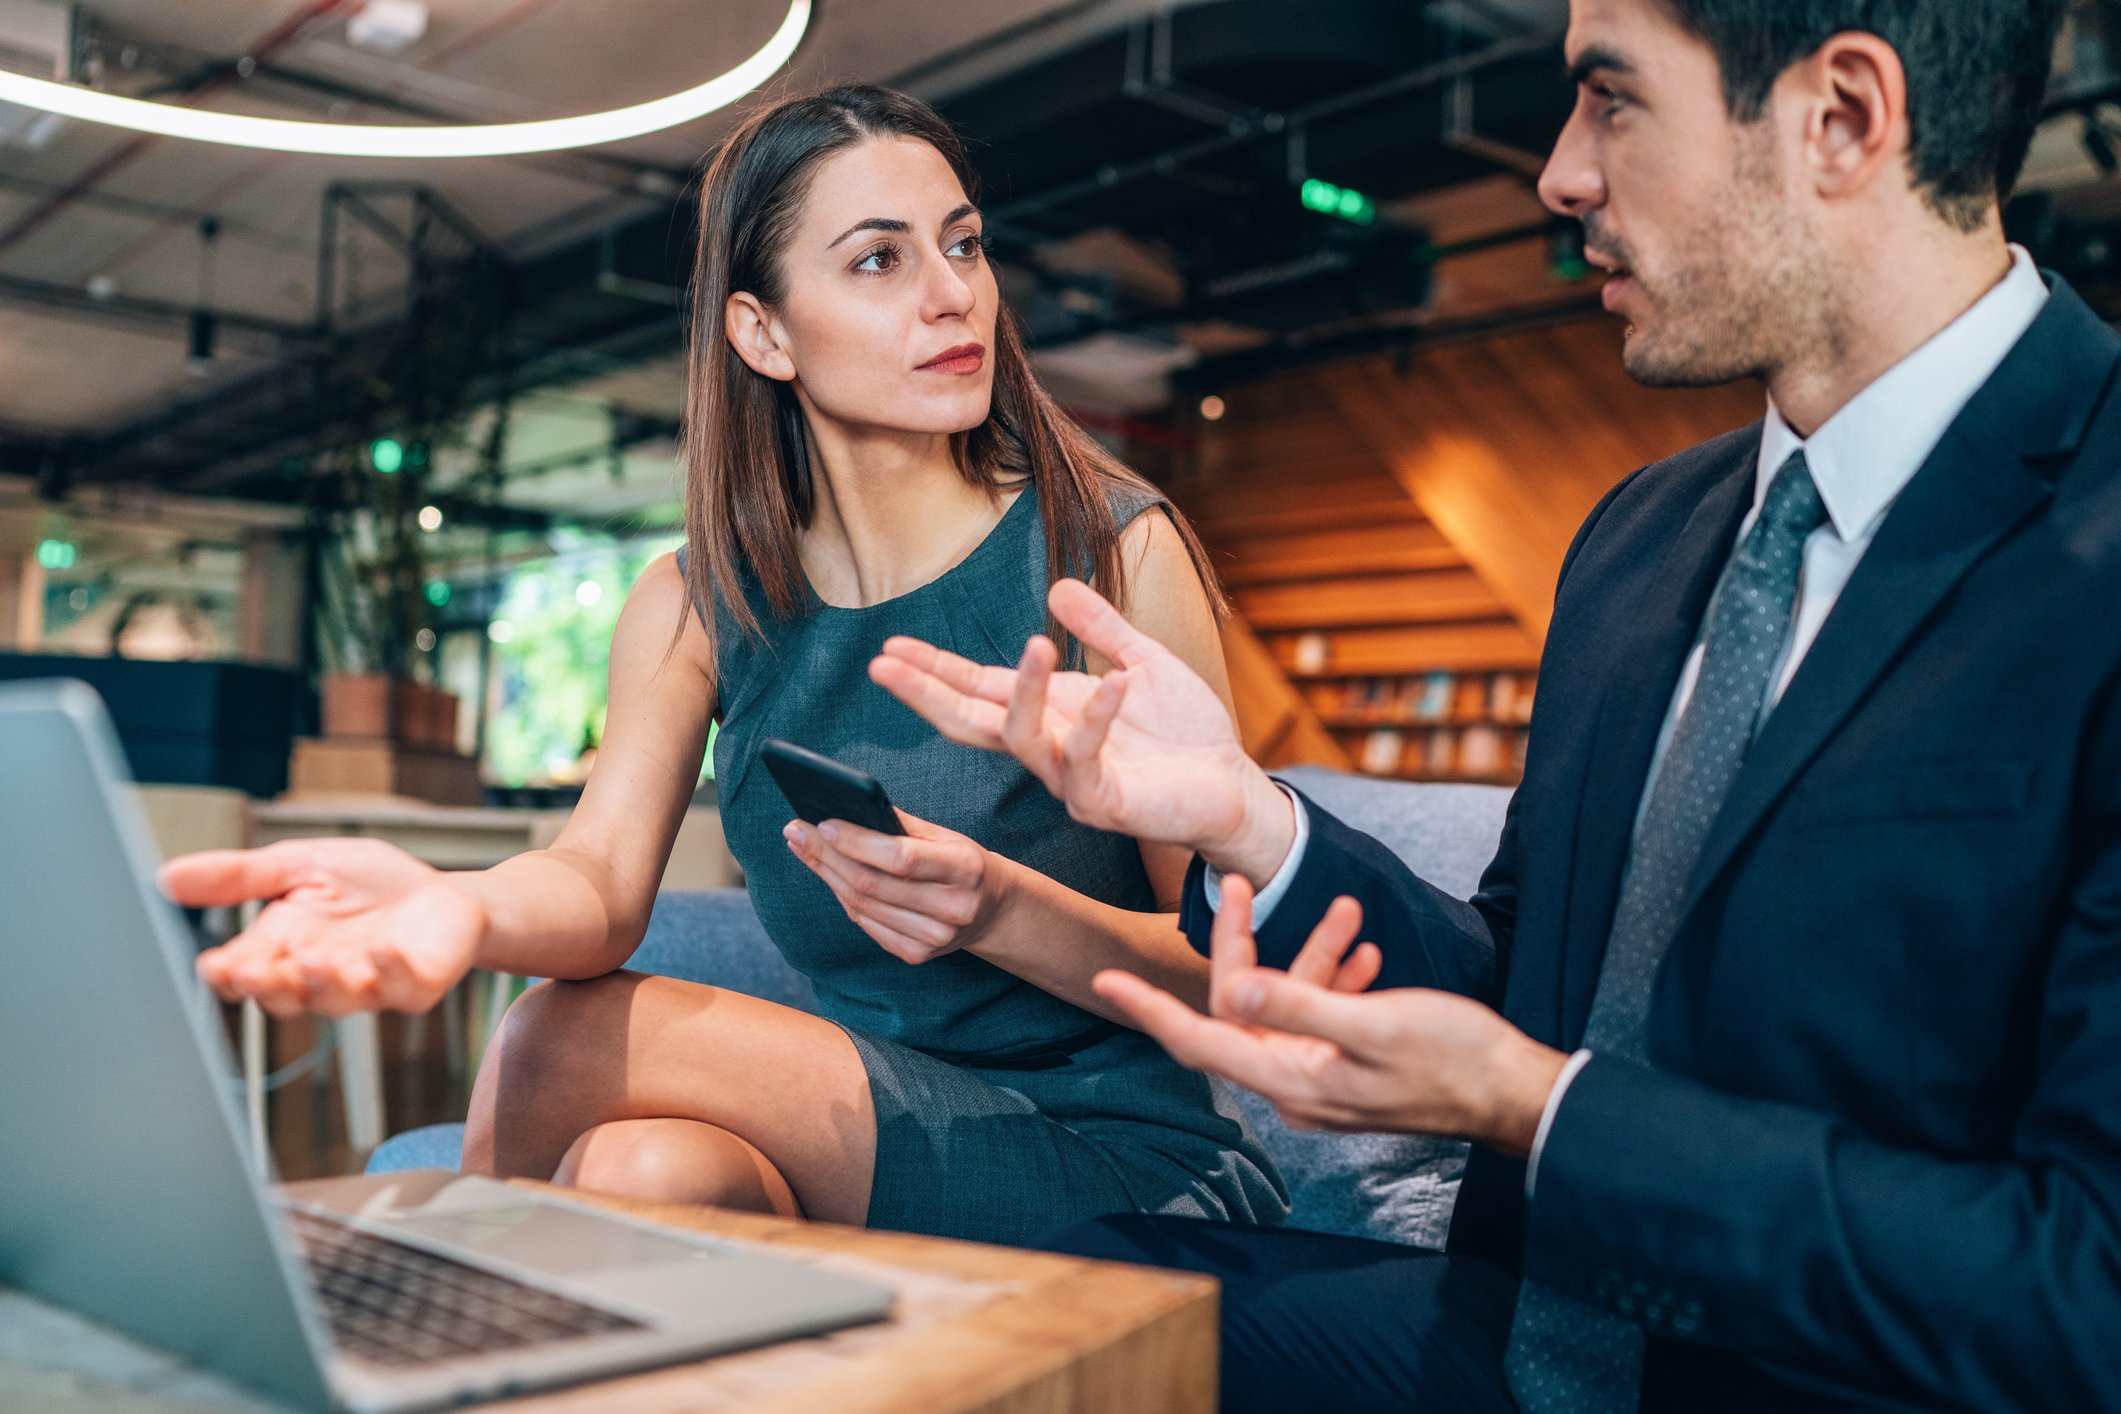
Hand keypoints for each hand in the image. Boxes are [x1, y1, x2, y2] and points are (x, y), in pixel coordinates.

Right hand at [161, 839, 485, 1017]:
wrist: (448, 895)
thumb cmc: (374, 885)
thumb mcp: (300, 866)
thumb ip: (240, 876)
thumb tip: (166, 876)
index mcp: (285, 950)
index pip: (244, 974)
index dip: (227, 975)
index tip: (214, 964)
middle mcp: (321, 975)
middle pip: (283, 996)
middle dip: (268, 984)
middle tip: (256, 968)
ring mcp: (369, 986)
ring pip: (336, 998)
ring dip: (322, 981)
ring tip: (314, 957)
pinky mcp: (415, 986)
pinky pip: (398, 988)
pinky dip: (387, 969)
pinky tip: (380, 948)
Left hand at [782, 810, 1004, 965]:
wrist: (990, 910)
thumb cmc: (961, 863)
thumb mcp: (944, 836)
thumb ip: (900, 824)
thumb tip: (846, 807)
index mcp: (965, 869)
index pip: (901, 858)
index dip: (858, 842)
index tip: (823, 823)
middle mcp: (952, 908)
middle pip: (872, 884)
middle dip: (826, 854)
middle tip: (796, 831)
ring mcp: (935, 938)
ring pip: (862, 905)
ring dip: (826, 873)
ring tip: (802, 847)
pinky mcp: (917, 955)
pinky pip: (865, 924)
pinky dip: (842, 897)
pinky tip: (827, 874)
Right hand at [869, 578, 1295, 882]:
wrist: (1231, 784)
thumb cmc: (1185, 733)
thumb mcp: (1142, 661)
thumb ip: (1101, 628)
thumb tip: (1056, 588)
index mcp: (1050, 713)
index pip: (977, 689)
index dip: (934, 670)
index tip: (889, 648)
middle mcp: (1048, 747)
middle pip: (970, 721)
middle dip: (928, 692)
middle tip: (885, 664)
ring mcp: (1071, 778)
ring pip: (1023, 739)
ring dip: (1024, 692)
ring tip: (1035, 645)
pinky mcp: (1105, 801)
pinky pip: (1087, 761)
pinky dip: (1098, 719)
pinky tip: (1114, 683)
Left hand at [1094, 877, 1566, 1154]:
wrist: (1517, 1094)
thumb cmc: (1454, 1059)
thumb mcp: (1374, 1022)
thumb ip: (1300, 1004)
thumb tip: (1233, 990)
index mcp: (1292, 1079)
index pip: (1201, 1039)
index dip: (1150, 1008)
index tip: (1106, 982)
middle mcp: (1296, 1086)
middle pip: (1240, 1010)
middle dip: (1241, 946)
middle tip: (1241, 886)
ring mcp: (1323, 1081)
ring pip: (1287, 1005)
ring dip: (1309, 955)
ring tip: (1344, 911)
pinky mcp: (1350, 1070)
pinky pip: (1322, 1019)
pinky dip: (1336, 981)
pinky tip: (1363, 950)